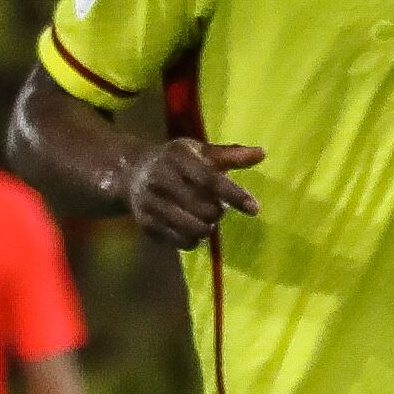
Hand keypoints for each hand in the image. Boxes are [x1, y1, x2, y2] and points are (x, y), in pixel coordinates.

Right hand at [121, 139, 263, 248]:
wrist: (131, 172)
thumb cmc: (176, 161)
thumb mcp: (201, 151)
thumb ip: (231, 154)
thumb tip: (262, 153)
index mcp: (178, 158)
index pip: (210, 180)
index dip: (234, 195)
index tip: (255, 208)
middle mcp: (161, 180)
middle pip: (204, 209)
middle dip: (219, 211)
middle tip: (218, 205)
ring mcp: (151, 204)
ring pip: (194, 228)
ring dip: (208, 226)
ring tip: (206, 216)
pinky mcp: (147, 224)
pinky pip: (181, 242)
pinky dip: (194, 239)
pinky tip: (192, 226)